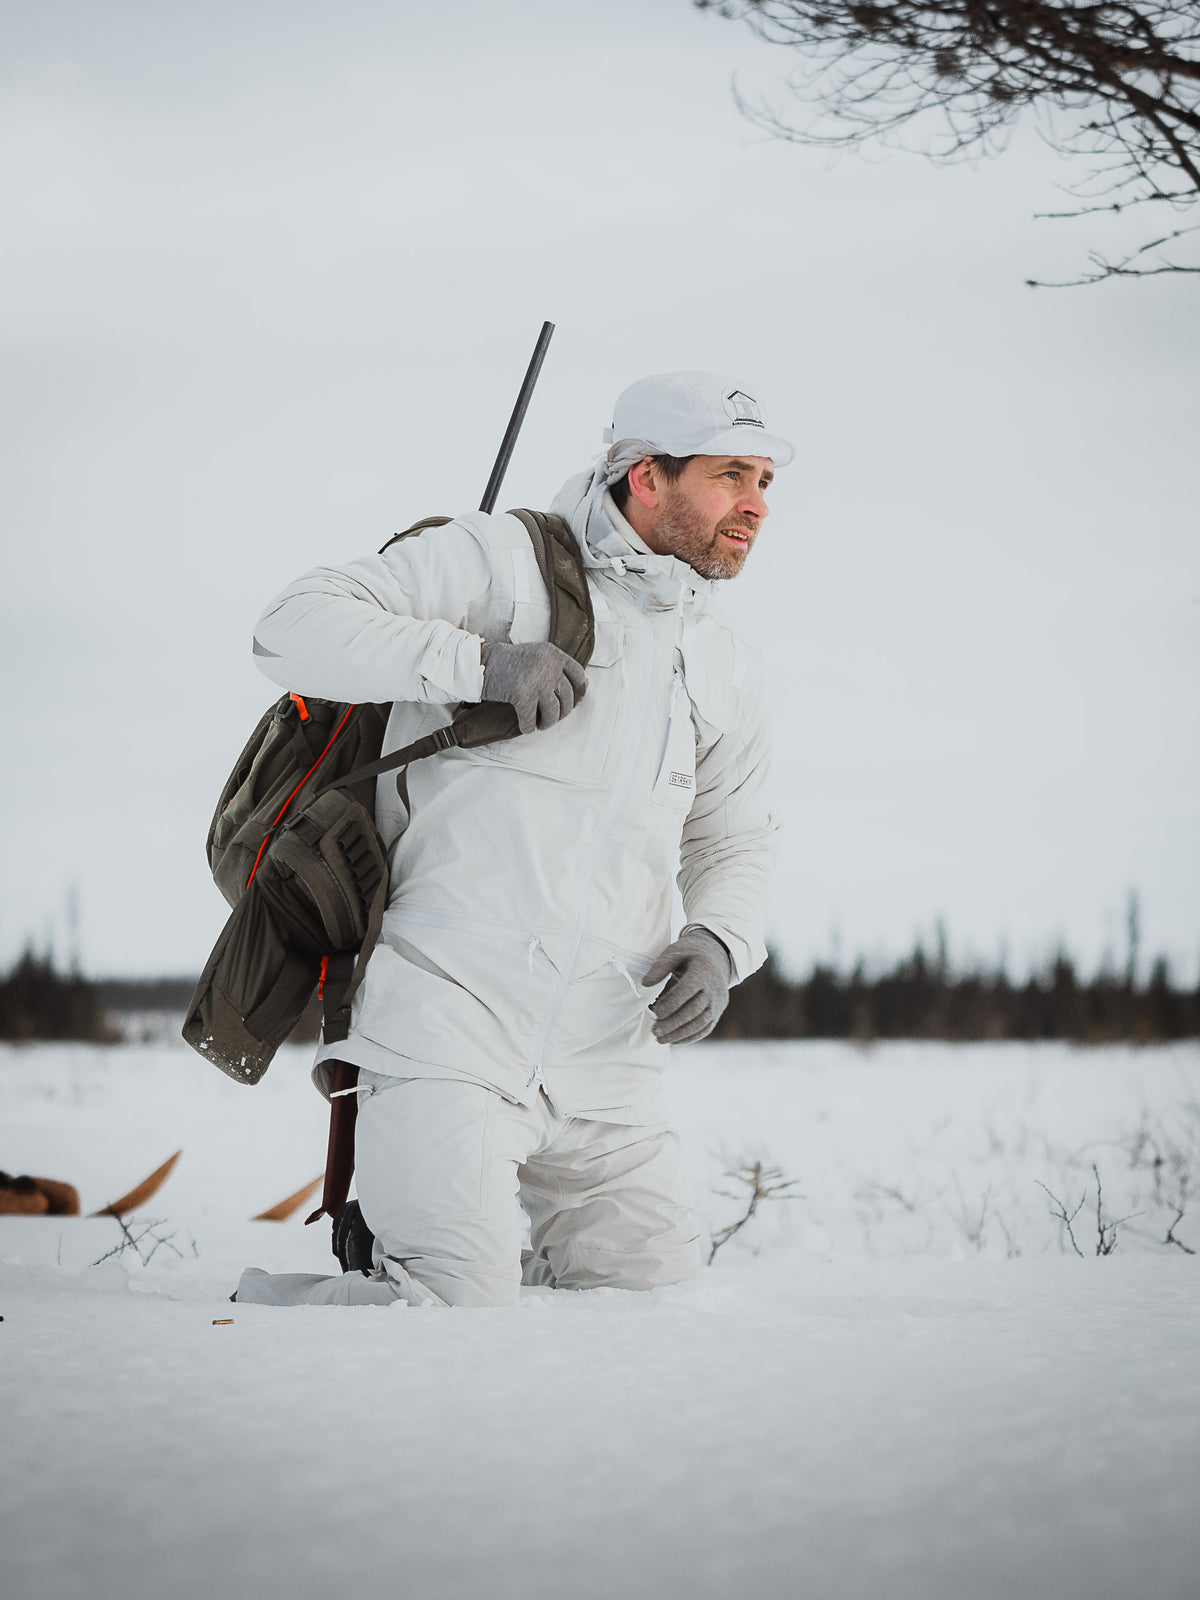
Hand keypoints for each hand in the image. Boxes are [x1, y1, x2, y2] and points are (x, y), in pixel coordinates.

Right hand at [481, 640, 586, 734]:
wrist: (482, 663)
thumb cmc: (509, 663)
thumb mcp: (537, 656)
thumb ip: (556, 667)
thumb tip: (583, 687)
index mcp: (553, 654)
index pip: (578, 674)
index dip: (579, 691)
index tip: (576, 701)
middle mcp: (549, 666)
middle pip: (567, 697)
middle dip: (562, 712)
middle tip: (552, 717)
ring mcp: (537, 680)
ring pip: (554, 711)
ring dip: (548, 722)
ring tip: (540, 724)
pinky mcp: (522, 694)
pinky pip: (531, 720)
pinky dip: (529, 727)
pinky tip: (526, 726)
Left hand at [642, 926, 731, 1044]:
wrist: (716, 956)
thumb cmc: (689, 954)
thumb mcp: (674, 952)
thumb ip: (660, 967)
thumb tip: (645, 984)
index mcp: (703, 971)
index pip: (687, 991)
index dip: (670, 1004)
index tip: (654, 1011)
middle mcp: (714, 988)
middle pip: (694, 1010)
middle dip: (673, 1023)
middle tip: (654, 1031)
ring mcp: (718, 1002)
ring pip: (701, 1023)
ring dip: (680, 1034)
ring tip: (660, 1039)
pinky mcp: (718, 1012)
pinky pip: (706, 1028)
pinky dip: (690, 1037)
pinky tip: (673, 1040)